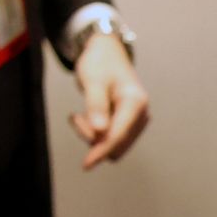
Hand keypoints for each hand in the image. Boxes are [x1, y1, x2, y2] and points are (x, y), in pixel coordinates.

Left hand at [69, 33, 149, 169]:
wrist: (105, 52)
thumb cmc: (99, 63)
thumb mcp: (92, 80)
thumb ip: (96, 104)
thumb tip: (100, 131)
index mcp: (136, 103)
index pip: (118, 135)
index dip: (101, 150)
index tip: (86, 164)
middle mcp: (140, 114)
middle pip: (115, 143)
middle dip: (93, 137)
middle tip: (76, 118)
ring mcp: (135, 119)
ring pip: (111, 143)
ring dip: (92, 134)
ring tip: (77, 115)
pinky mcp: (127, 122)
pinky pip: (109, 137)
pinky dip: (94, 132)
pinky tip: (82, 116)